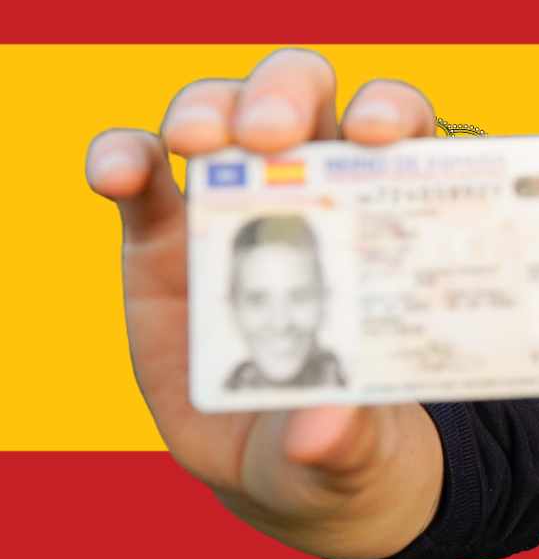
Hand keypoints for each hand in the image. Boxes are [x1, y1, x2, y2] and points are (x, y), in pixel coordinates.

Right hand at [84, 48, 445, 558]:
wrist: (283, 462)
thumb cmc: (350, 436)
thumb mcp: (363, 449)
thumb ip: (352, 438)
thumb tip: (323, 427)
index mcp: (385, 219)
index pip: (402, 133)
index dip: (392, 113)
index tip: (379, 135)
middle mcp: (313, 194)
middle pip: (306, 98)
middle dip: (287, 96)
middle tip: (273, 138)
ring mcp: (234, 207)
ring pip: (221, 114)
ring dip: (208, 109)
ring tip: (196, 143)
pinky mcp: (161, 237)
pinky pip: (138, 173)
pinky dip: (123, 159)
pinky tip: (116, 175)